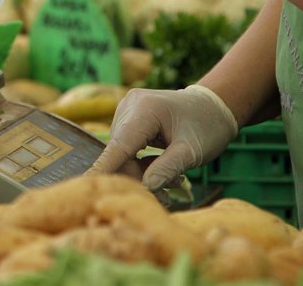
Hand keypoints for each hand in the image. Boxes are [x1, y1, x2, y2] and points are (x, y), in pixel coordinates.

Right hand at [87, 85, 238, 190]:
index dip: (104, 167)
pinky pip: (126, 148)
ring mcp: (126, 111)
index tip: (89, 184)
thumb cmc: (207, 126)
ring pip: (122, 153)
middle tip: (166, 196)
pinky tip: (162, 170)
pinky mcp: (128, 119)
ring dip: (141, 172)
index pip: (120, 145)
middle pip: (120, 152)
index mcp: (145, 109)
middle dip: (137, 177)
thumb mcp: (192, 151)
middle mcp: (129, 106)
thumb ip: (168, 168)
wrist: (213, 107)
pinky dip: (140, 164)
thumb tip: (145, 188)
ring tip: (172, 181)